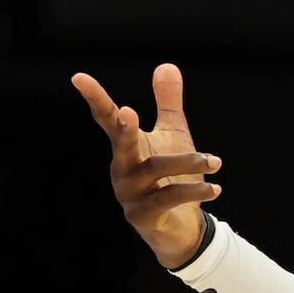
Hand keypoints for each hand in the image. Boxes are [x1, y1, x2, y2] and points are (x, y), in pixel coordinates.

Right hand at [73, 63, 221, 268]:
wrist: (181, 227)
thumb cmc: (173, 177)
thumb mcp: (173, 136)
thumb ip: (169, 104)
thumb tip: (167, 65)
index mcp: (127, 148)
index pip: (107, 119)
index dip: (95, 97)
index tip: (78, 77)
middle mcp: (122, 169)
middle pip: (120, 143)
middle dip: (125, 127)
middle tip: (129, 110)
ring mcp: (128, 194)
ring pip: (156, 170)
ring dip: (188, 163)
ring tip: (215, 162)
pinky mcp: (142, 216)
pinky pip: (169, 198)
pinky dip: (194, 190)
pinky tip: (215, 188)